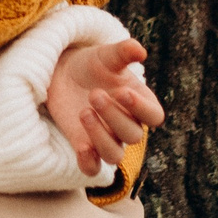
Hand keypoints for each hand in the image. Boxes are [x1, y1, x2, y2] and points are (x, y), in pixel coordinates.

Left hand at [44, 39, 163, 173]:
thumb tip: (139, 50)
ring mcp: (106, 138)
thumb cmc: (93, 64)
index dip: (141, 108)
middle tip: (94, 94)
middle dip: (113, 116)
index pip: (154, 116)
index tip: (122, 92)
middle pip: (133, 136)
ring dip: (100, 136)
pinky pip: (92, 168)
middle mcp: (127, 125)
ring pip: (114, 155)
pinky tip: (81, 147)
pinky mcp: (84, 147)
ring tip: (84, 112)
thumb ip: (123, 52)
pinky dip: (88, 162)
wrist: (64, 72)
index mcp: (140, 103)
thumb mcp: (107, 55)